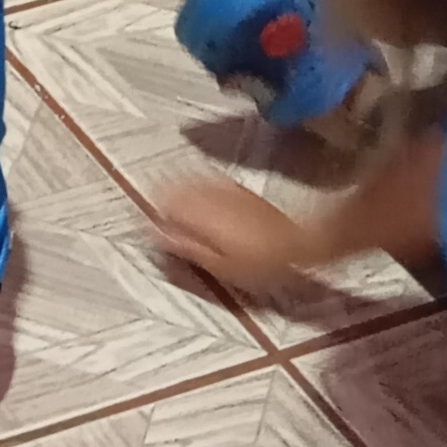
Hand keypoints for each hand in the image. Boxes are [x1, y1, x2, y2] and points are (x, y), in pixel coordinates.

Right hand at [146, 172, 307, 290]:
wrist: (296, 243)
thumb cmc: (257, 263)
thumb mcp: (219, 266)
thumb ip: (186, 248)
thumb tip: (156, 235)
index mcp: (200, 214)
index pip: (163, 203)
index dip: (153, 213)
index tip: (150, 225)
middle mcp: (208, 194)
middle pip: (173, 187)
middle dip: (162, 198)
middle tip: (160, 215)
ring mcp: (223, 188)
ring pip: (189, 181)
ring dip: (178, 190)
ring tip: (176, 206)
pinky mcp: (236, 188)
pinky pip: (207, 181)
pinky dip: (197, 188)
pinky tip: (201, 200)